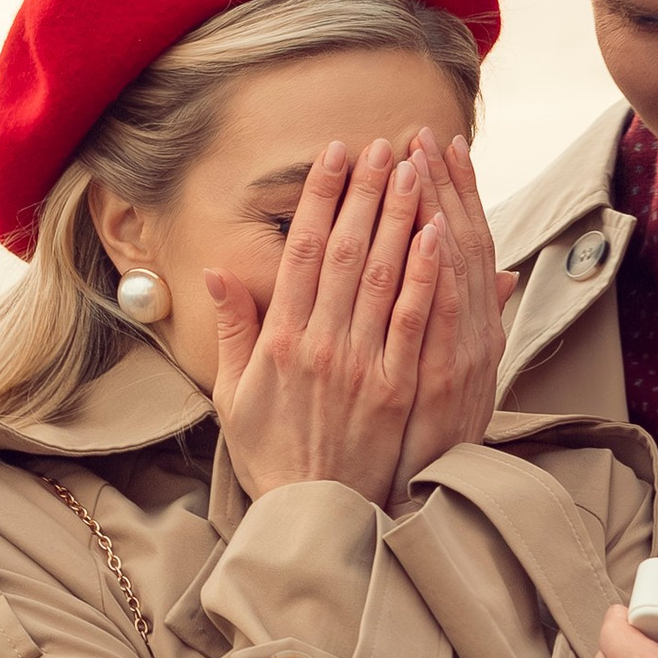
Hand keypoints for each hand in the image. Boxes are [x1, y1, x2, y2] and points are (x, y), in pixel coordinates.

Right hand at [206, 139, 443, 507]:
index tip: (334, 154)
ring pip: (383, 276)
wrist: (309, 513)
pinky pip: (415, 321)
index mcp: (279, 340)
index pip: (303, 250)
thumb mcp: (234, 393)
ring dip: (398, 218)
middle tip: (383, 144)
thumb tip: (218, 271)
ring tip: (412, 170)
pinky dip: (427, 275)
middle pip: (346, 251)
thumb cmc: (271, 453)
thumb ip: (235, 329)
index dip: (320, 196)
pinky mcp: (396, 389)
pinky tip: (438, 235)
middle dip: (365, 192)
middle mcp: (320, 345)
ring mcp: (361, 365)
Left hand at [392, 132, 519, 491]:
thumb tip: (498, 275)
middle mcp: (474, 336)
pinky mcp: (442, 383)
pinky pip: (442, 317)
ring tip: (419, 159)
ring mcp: (461, 356)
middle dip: (441, 185)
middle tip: (422, 132)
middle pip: (461, 244)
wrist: (419, 504)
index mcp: (472, 330)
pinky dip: (442, 273)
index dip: (457, 191)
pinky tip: (434, 231)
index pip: (466, 245)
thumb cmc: (427, 443)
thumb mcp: (457, 378)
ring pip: (453, 269)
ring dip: (438, 210)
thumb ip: (469, 321)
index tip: (441, 144)